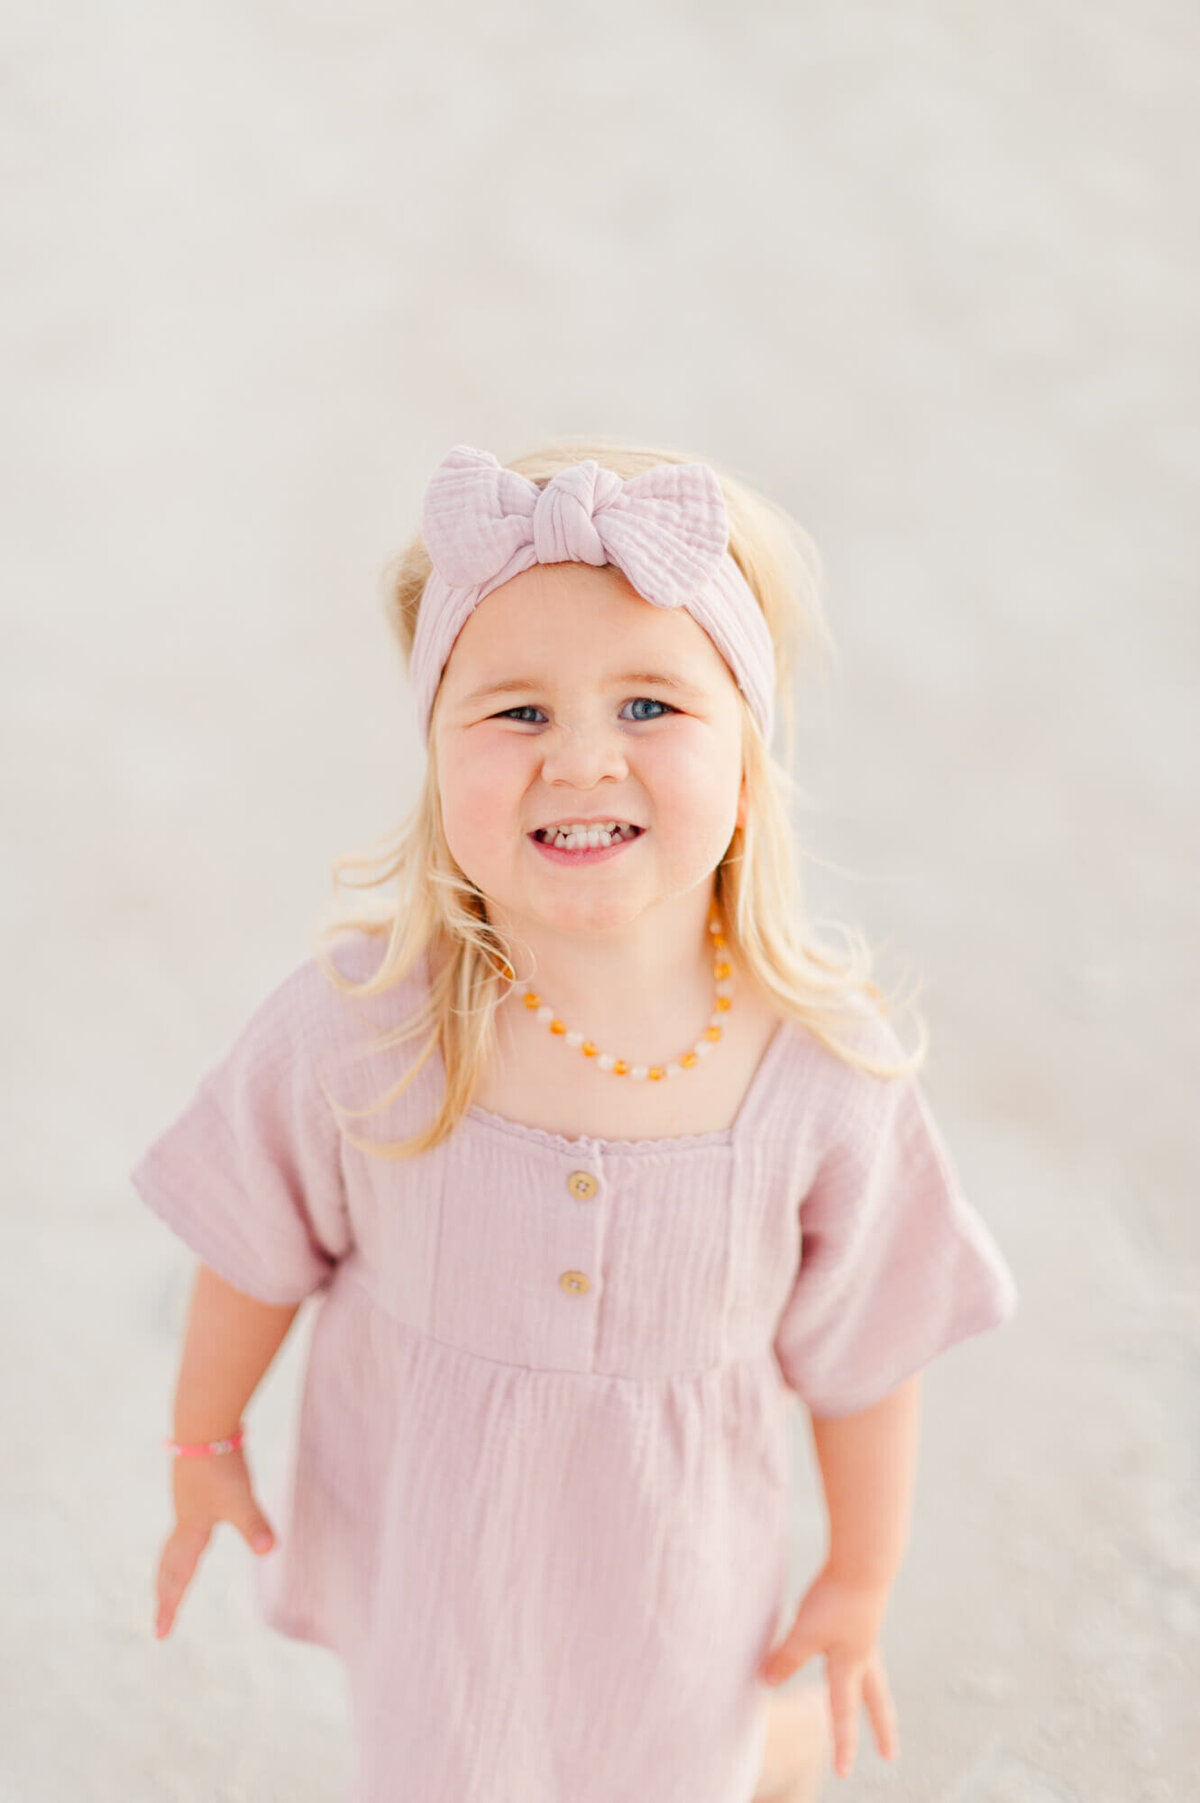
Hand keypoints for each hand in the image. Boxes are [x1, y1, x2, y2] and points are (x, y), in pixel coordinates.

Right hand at [154, 1445, 276, 1639]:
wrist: (203, 1420)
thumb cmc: (220, 1463)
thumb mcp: (240, 1498)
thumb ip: (254, 1524)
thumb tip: (270, 1550)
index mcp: (191, 1529)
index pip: (178, 1576)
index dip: (169, 1606)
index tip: (160, 1635)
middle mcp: (185, 1517)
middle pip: (170, 1562)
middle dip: (167, 1591)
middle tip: (162, 1614)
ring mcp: (187, 1497)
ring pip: (177, 1539)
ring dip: (174, 1562)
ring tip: (174, 1576)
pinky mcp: (195, 1479)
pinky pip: (187, 1518)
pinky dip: (186, 1535)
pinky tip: (197, 1524)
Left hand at [757, 1565, 897, 1778]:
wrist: (866, 1560)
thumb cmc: (835, 1598)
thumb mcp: (805, 1632)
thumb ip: (786, 1659)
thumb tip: (766, 1682)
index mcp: (850, 1665)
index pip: (844, 1713)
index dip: (843, 1745)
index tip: (844, 1774)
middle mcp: (864, 1653)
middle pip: (875, 1700)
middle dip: (881, 1729)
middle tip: (890, 1755)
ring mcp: (868, 1630)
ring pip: (874, 1672)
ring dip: (874, 1692)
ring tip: (872, 1701)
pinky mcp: (865, 1608)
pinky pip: (865, 1641)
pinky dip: (864, 1655)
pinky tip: (856, 1642)